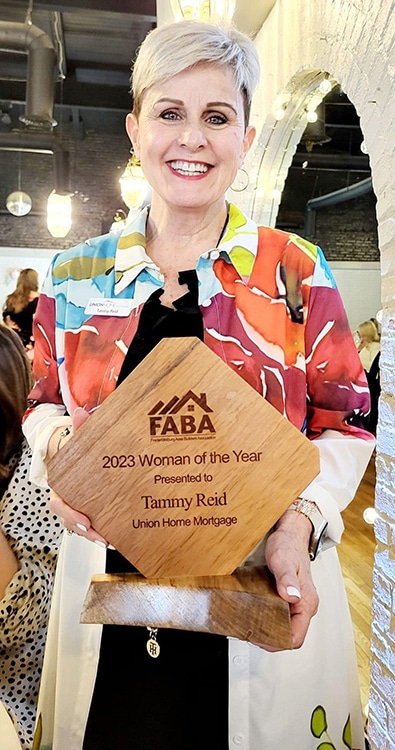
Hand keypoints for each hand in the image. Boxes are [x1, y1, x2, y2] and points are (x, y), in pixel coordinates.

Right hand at [48, 407, 108, 546]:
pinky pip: (94, 523)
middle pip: (71, 521)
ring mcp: (80, 505)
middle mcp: (68, 499)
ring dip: (95, 535)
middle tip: (100, 536)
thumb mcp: (78, 437)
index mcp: (61, 485)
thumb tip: (80, 412)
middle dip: (85, 531)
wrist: (80, 452)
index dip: (70, 515)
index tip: (84, 521)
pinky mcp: (93, 509)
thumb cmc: (77, 448)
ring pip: (82, 526)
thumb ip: (79, 426)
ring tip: (110, 540)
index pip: (59, 505)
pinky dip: (104, 530)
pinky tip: (118, 535)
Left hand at [259, 510, 318, 649]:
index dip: (277, 642)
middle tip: (249, 631)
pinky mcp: (288, 598)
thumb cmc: (289, 545)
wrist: (290, 533)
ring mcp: (296, 602)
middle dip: (270, 638)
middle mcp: (303, 605)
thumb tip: (292, 597)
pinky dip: (267, 617)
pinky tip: (254, 613)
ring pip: (283, 626)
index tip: (259, 638)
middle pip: (289, 635)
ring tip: (249, 623)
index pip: (296, 637)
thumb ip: (287, 579)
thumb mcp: (283, 559)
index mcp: (307, 602)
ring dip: (267, 628)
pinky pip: (279, 615)